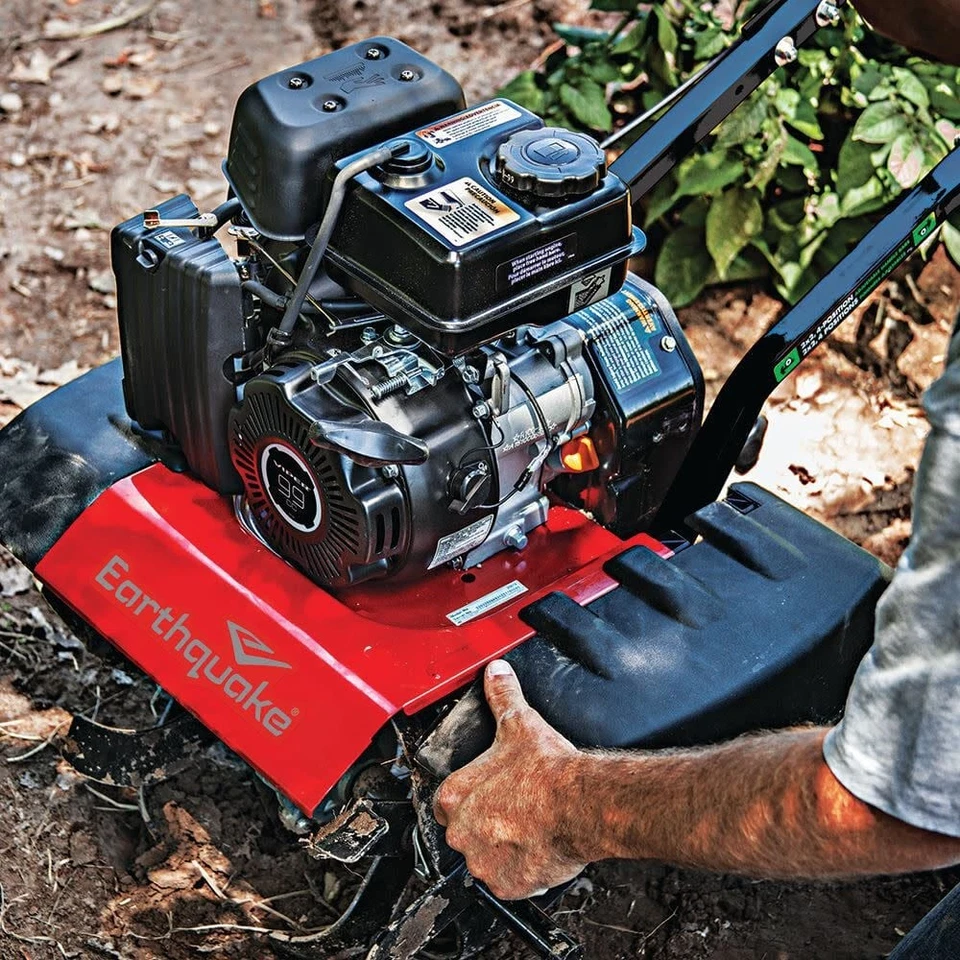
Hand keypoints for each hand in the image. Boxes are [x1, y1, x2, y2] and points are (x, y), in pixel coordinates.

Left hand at [433, 659, 589, 899]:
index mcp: (455, 794)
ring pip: (485, 858)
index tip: (492, 794)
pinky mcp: (507, 885)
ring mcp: (482, 861)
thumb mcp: (519, 721)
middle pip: (465, 831)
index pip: (448, 801)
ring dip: (502, 848)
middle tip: (516, 811)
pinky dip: (521, 871)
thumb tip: (496, 671)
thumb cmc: (548, 768)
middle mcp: (460, 831)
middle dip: (486, 824)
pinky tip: (539, 850)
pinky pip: (508, 882)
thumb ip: (502, 694)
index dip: (471, 797)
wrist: (581, 802)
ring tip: (530, 829)